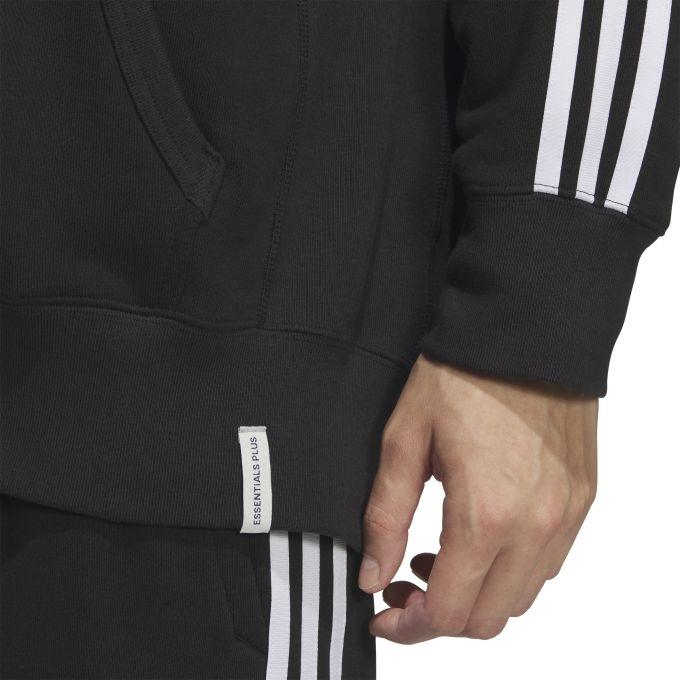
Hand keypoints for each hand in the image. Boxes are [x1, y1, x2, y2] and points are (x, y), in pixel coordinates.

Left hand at [360, 354, 597, 641]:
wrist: (524, 333)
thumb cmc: (461, 378)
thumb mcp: (404, 440)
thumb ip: (386, 516)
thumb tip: (373, 574)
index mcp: (485, 514)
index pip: (448, 612)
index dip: (409, 625)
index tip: (384, 611)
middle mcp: (535, 527)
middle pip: (488, 619)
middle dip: (439, 616)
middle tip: (404, 583)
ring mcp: (565, 516)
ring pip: (520, 597)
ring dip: (476, 594)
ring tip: (439, 557)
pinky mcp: (580, 500)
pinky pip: (547, 563)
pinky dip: (510, 570)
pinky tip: (482, 536)